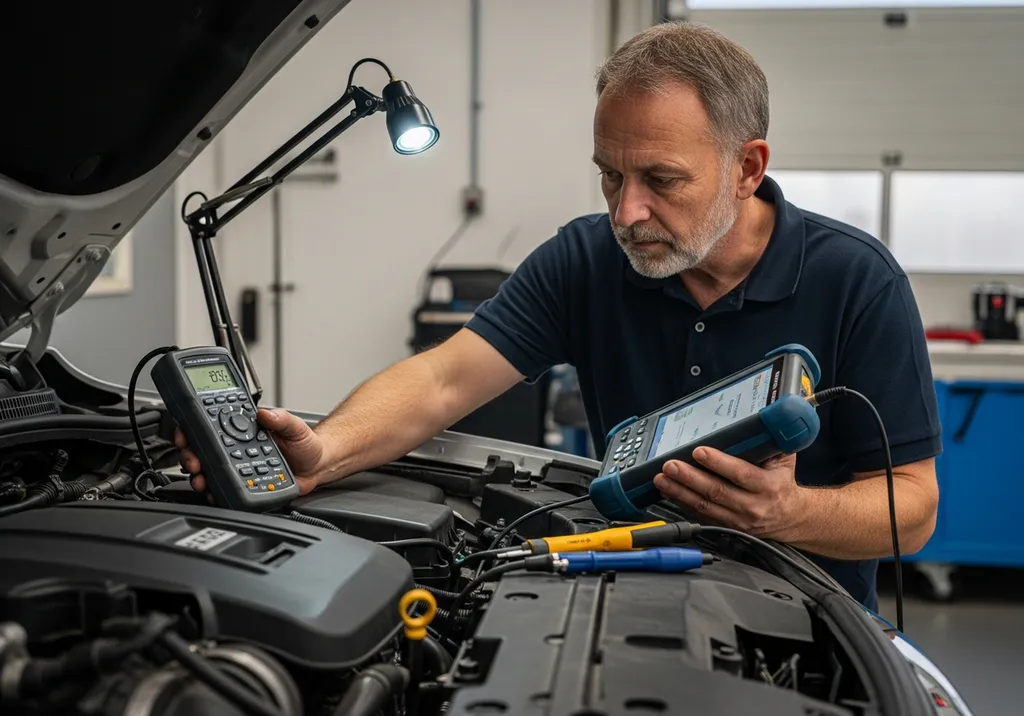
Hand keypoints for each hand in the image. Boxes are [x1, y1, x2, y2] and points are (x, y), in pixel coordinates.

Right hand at [176, 408, 326, 497]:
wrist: (317, 466)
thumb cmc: (305, 444)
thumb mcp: (296, 427)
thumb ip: (282, 419)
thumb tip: (266, 413)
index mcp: (243, 430)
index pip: (211, 427)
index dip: (193, 430)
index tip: (186, 434)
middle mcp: (236, 448)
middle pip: (203, 451)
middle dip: (191, 456)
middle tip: (193, 461)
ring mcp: (238, 467)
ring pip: (209, 471)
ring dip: (199, 476)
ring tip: (201, 478)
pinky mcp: (244, 485)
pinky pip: (225, 489)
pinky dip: (215, 492)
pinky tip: (213, 493)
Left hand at [653, 447, 806, 539]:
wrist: (790, 517)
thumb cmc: (782, 482)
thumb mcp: (784, 460)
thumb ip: (771, 442)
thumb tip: (757, 420)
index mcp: (768, 486)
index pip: (740, 474)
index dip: (718, 463)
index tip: (699, 452)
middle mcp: (753, 506)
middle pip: (716, 492)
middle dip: (689, 477)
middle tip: (670, 465)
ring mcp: (738, 520)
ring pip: (704, 506)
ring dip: (679, 492)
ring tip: (662, 479)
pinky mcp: (727, 528)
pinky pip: (701, 516)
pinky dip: (682, 504)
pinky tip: (669, 493)